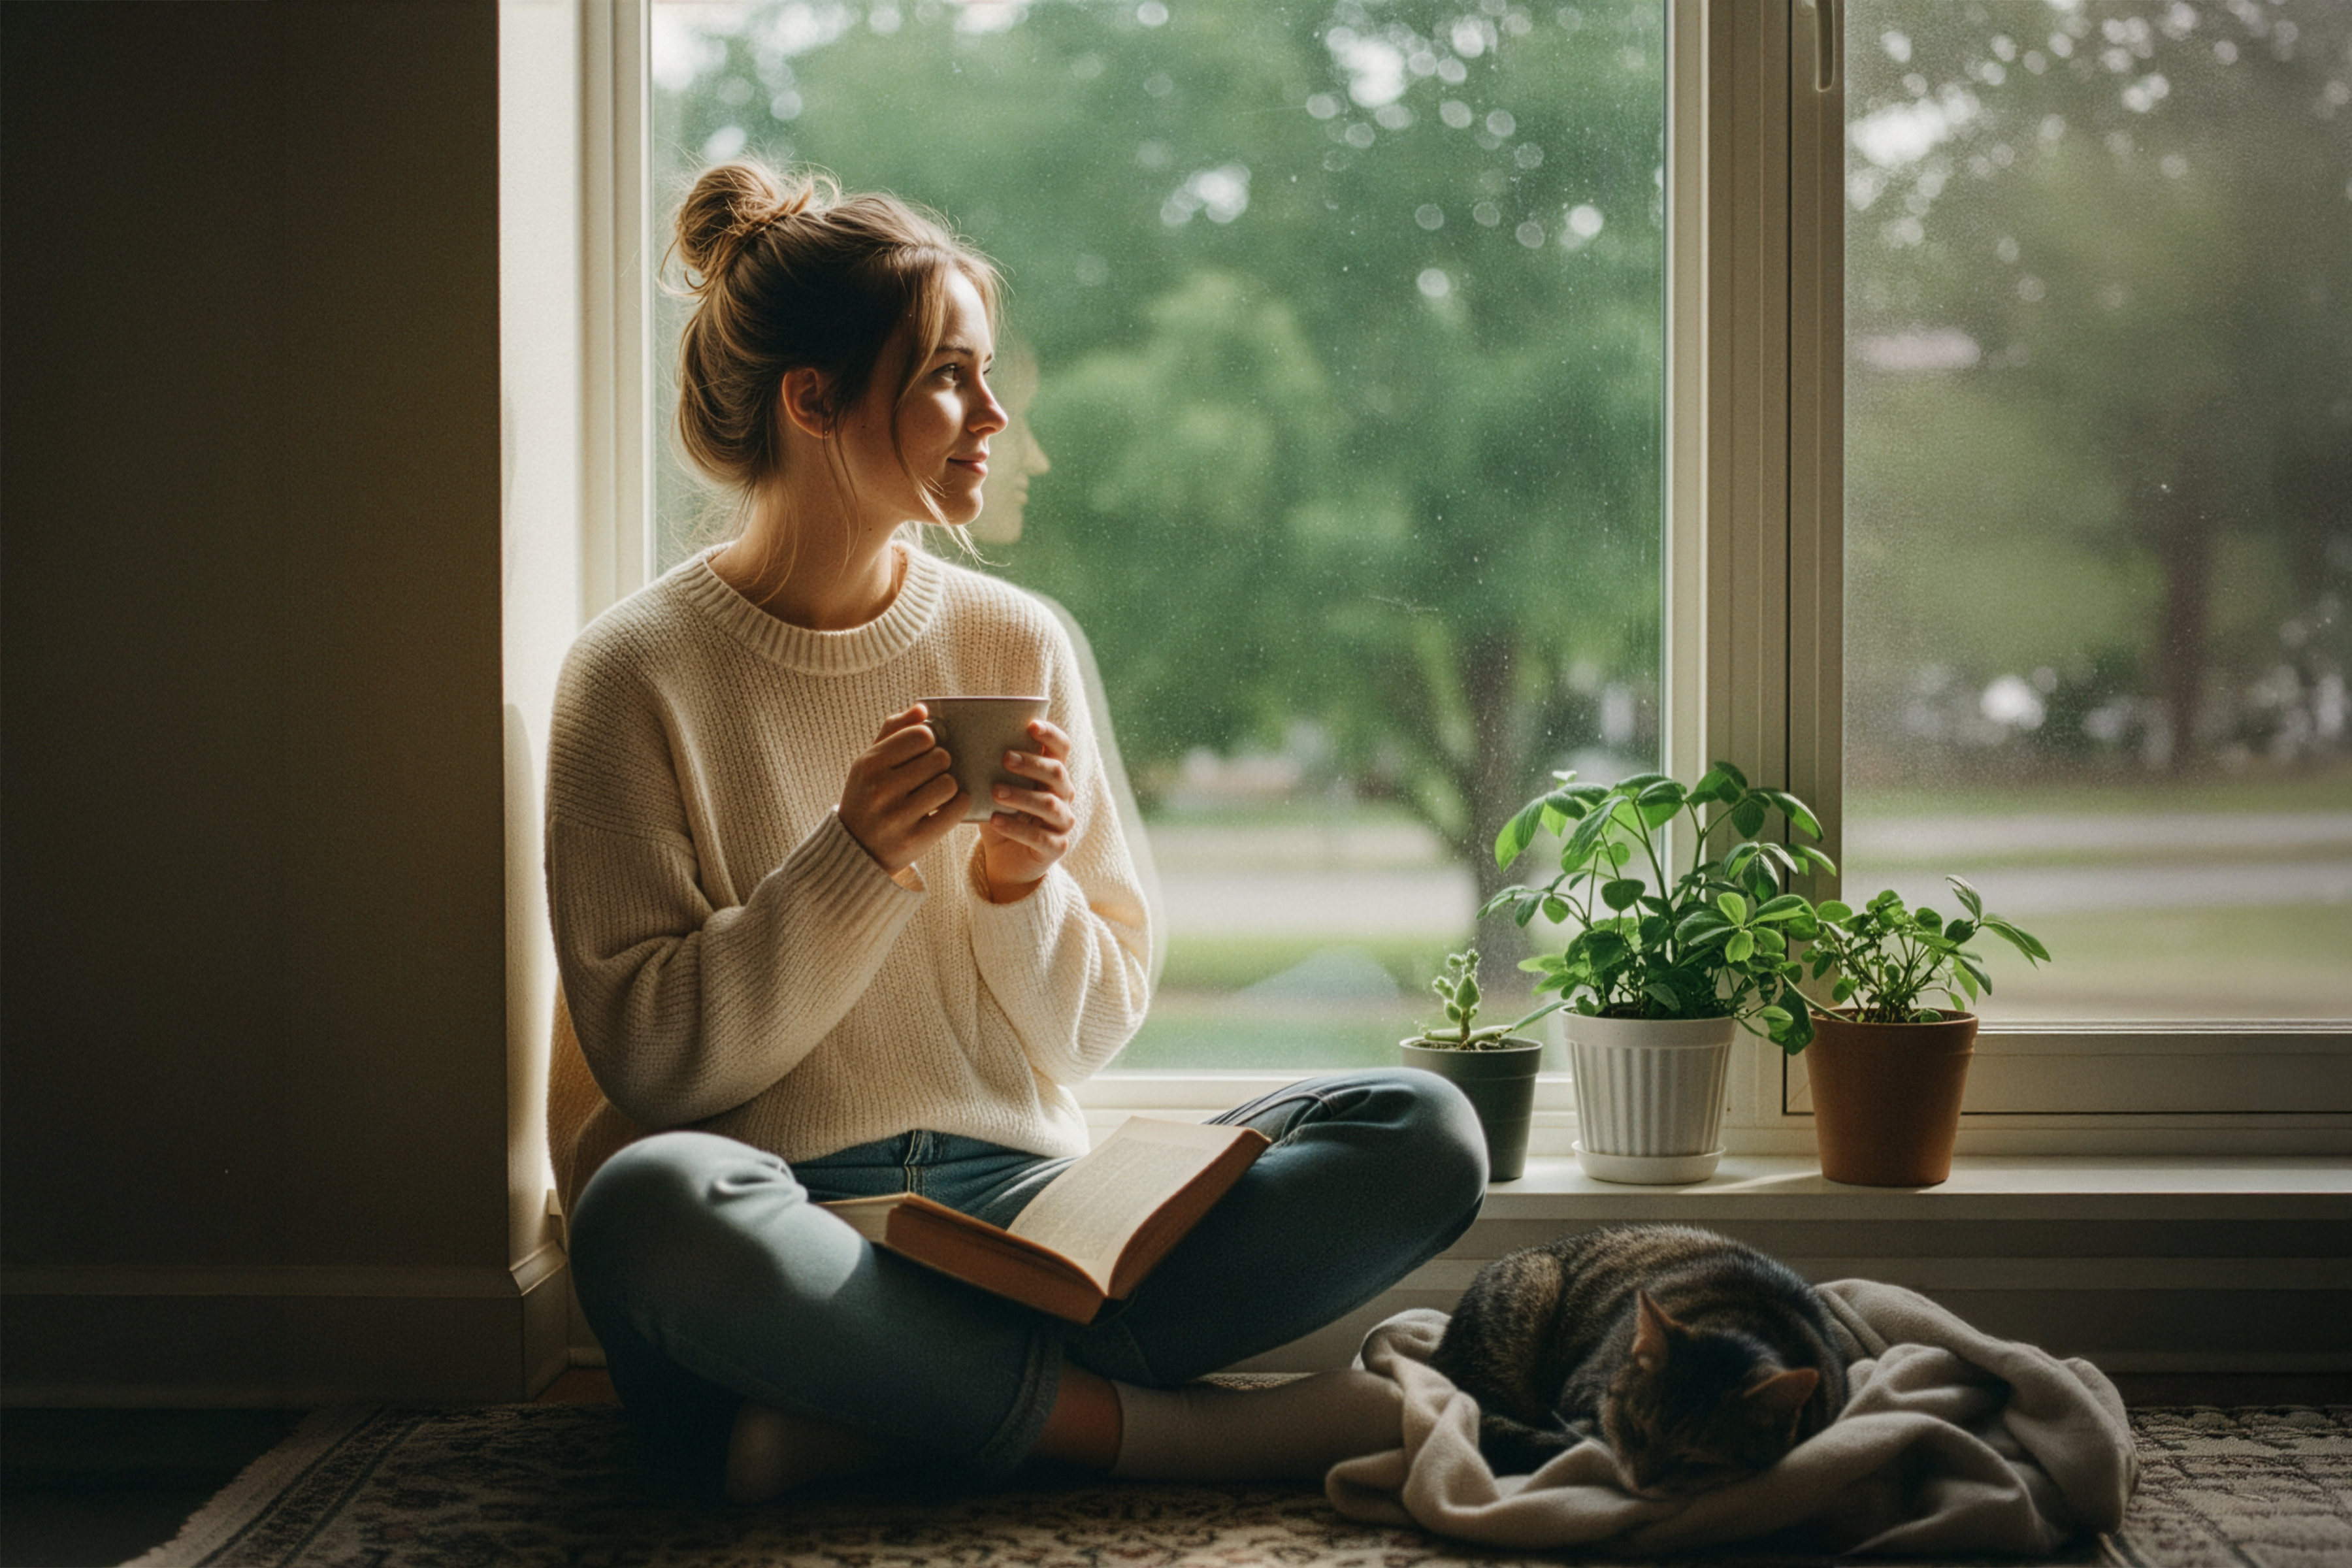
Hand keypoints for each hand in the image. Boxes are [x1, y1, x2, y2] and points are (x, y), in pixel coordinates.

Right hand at [837, 705, 967, 875]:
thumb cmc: (868, 797)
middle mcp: (881, 790)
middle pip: (940, 758)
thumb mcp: (869, 762)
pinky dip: (958, 805)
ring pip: (949, 784)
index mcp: (869, 765)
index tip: (923, 751)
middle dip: (941, 764)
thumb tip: (922, 708)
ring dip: (949, 786)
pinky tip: (947, 806)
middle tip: (931, 774)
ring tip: (937, 791)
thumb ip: (893, 730)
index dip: (930, 741)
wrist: (856, 850)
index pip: (921, 735)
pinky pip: (956, 810)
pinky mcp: (915, 840)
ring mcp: (897, 817)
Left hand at [977, 718, 1076, 902]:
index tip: (1030, 725)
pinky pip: (1039, 836)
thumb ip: (987, 767)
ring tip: (995, 791)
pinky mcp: (1056, 847)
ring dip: (1022, 795)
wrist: (1005, 861)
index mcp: (1052, 774)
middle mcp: (1063, 795)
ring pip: (1050, 804)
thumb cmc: (999, 814)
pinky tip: (995, 820)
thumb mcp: (992, 788)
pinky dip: (1016, 827)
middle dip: (1032, 763)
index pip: (1061, 748)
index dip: (1050, 735)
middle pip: (1057, 772)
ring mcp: (1062, 822)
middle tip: (1005, 758)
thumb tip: (956, 738)